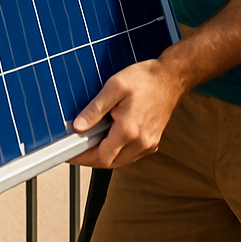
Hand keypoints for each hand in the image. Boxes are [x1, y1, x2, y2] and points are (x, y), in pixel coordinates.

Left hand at [67, 58, 185, 168]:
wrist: (170, 78)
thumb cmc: (145, 79)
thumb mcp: (114, 87)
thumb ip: (94, 109)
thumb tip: (78, 127)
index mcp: (129, 130)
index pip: (100, 157)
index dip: (82, 157)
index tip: (69, 154)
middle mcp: (141, 142)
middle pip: (109, 163)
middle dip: (90, 158)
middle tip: (77, 147)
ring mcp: (149, 144)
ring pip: (120, 162)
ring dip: (104, 156)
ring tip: (92, 141)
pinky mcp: (153, 142)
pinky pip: (130, 156)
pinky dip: (117, 153)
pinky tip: (110, 139)